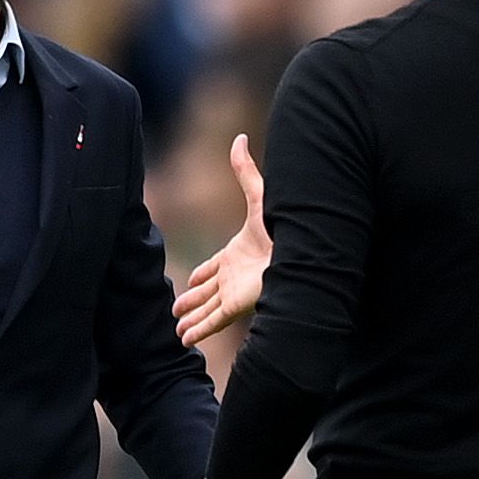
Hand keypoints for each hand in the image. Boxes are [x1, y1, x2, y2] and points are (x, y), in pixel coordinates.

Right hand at [172, 134, 267, 346]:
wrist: (303, 248)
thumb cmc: (284, 224)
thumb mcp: (259, 195)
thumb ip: (245, 170)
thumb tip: (239, 139)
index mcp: (237, 252)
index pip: (214, 266)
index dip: (202, 274)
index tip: (190, 281)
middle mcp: (235, 275)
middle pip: (207, 291)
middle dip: (192, 300)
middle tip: (175, 310)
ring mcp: (235, 292)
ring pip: (207, 309)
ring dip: (191, 319)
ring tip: (176, 330)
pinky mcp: (239, 304)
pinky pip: (212, 320)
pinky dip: (198, 330)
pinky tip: (185, 339)